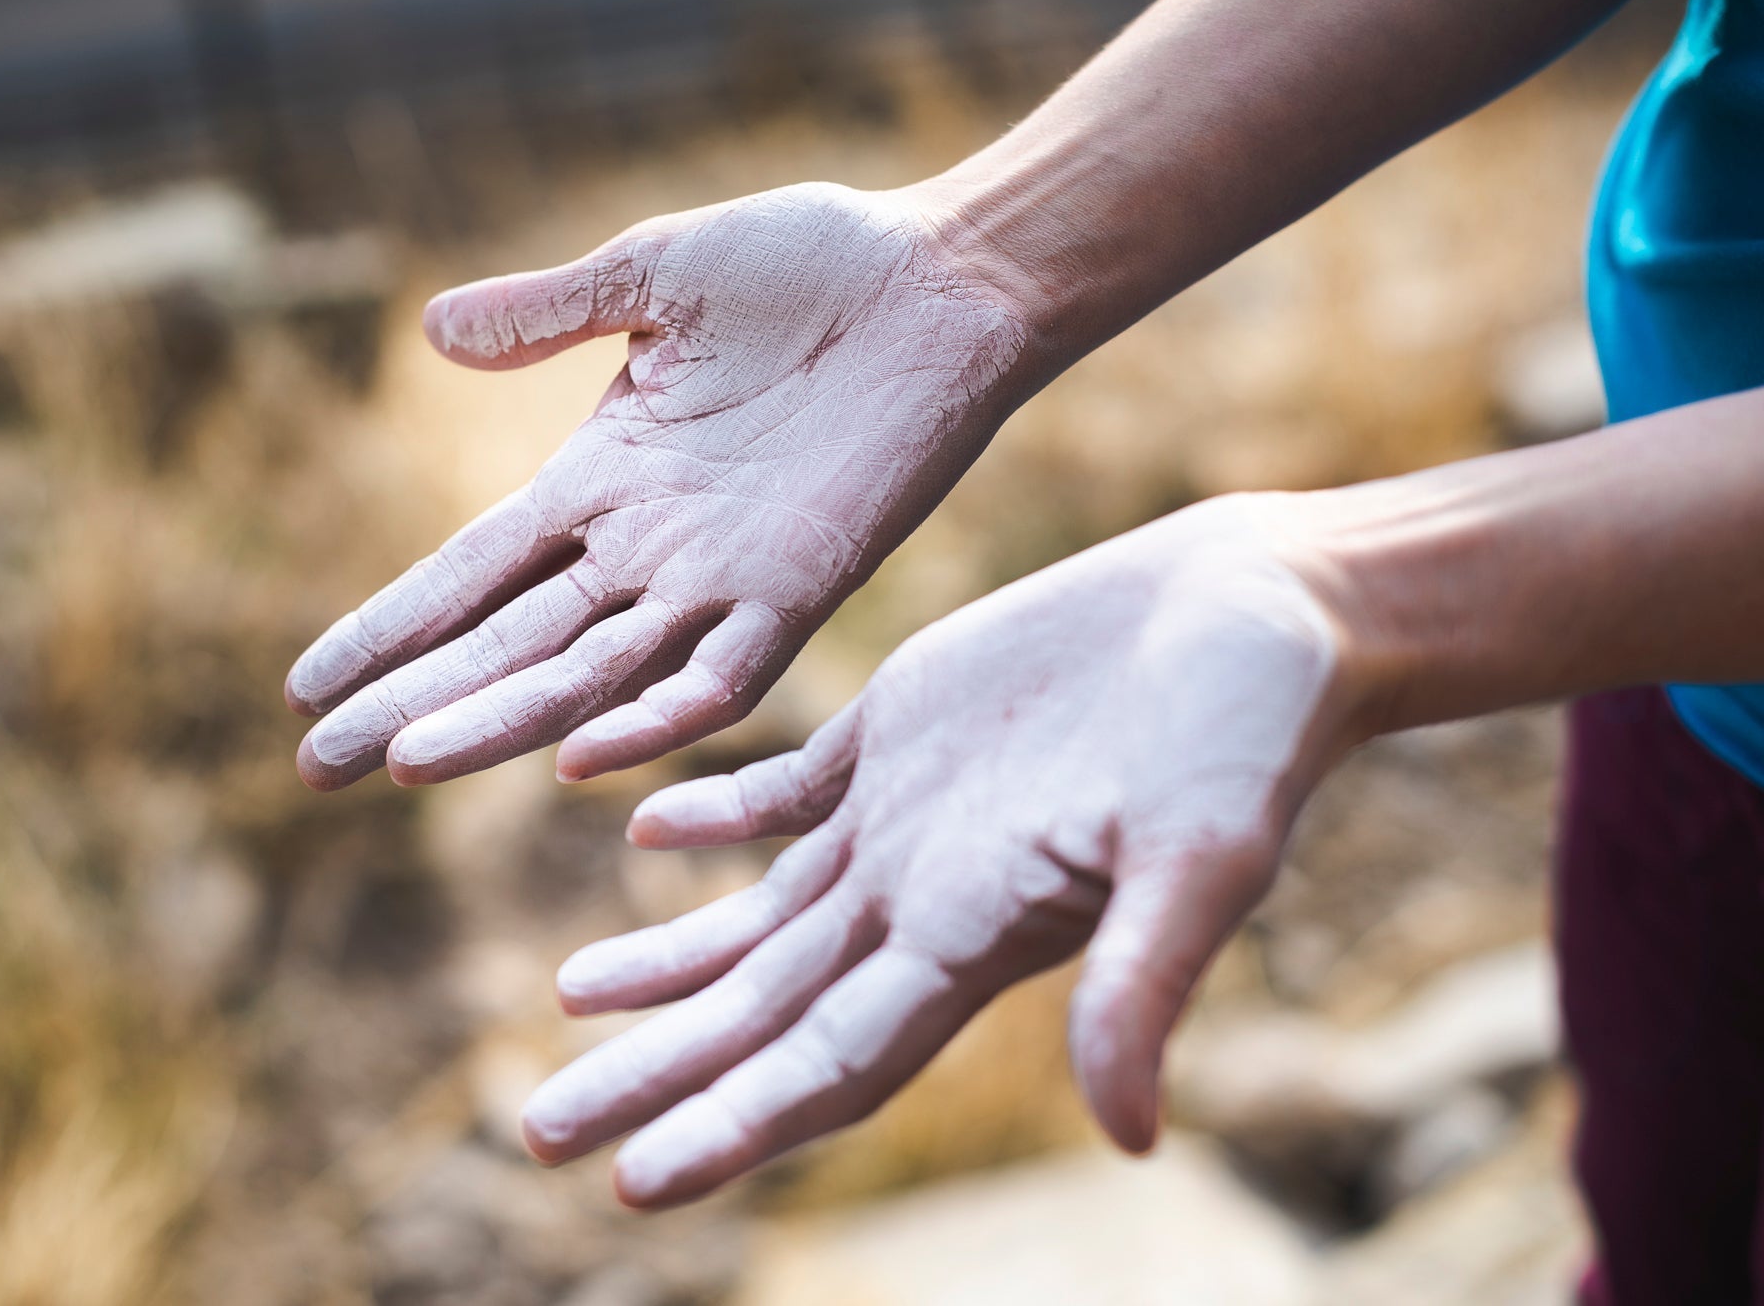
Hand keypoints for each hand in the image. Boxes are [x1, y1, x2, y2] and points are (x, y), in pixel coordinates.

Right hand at [286, 182, 1029, 788]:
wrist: (942, 276)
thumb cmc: (810, 263)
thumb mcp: (652, 278)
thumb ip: (548, 315)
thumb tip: (431, 333)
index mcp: (602, 480)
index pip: (470, 575)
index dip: (391, 630)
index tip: (305, 687)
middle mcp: (646, 548)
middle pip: (507, 645)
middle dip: (412, 703)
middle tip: (315, 770)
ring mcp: (720, 577)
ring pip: (589, 675)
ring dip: (500, 720)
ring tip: (407, 763)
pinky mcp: (802, 586)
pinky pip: (718, 676)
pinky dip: (652, 718)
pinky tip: (577, 757)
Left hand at [518, 495, 1357, 1206]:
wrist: (1255, 609)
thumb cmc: (1248, 730)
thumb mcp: (1203, 854)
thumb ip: (1146, 982)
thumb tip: (1132, 1138)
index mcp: (976, 938)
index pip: (830, 1064)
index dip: (732, 1125)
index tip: (627, 1182)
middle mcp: (926, 898)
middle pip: (764, 1013)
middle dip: (656, 1075)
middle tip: (537, 1132)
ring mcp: (906, 817)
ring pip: (759, 917)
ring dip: (665, 966)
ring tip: (567, 1003)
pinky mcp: (901, 729)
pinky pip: (782, 794)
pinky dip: (710, 818)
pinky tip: (641, 833)